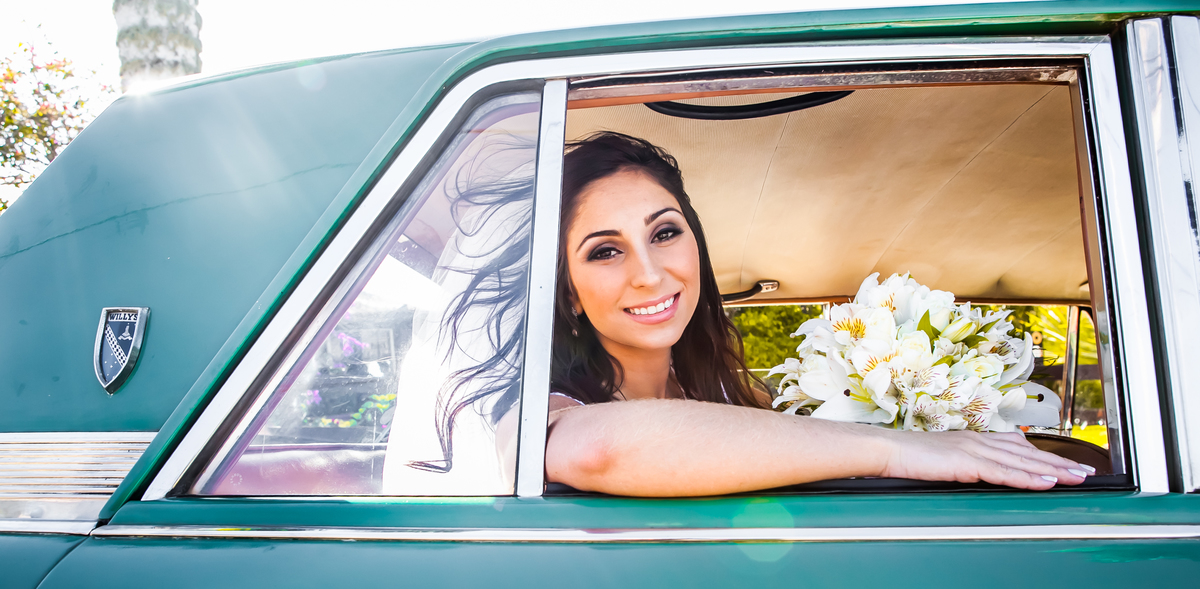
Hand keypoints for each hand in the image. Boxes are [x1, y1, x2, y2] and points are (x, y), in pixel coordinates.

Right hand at [880, 430, 1092, 489]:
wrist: (886, 449)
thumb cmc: (907, 457)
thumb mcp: (942, 458)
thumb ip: (964, 463)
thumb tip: (978, 473)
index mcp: (973, 439)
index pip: (1016, 446)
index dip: (1043, 455)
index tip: (1064, 463)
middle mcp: (978, 440)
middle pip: (1027, 452)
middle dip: (1058, 462)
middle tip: (1085, 471)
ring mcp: (974, 450)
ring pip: (1022, 461)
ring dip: (1053, 470)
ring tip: (1077, 477)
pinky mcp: (967, 462)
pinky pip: (1005, 472)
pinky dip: (1029, 477)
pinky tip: (1047, 481)